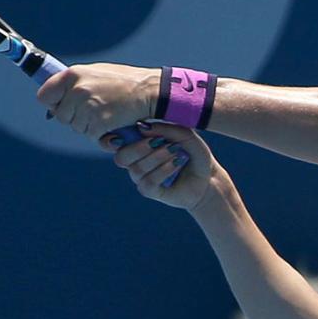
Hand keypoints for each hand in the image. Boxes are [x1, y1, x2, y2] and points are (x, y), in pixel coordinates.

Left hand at [37, 63, 159, 139]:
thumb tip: (56, 99)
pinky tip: (113, 122)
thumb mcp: (95, 73)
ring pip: (76, 128)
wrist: (149, 90)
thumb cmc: (124, 81)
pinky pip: (91, 136)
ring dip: (89, 126)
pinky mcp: (98, 124)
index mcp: (72, 75)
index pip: (44, 96)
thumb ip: (75, 84)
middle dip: (74, 117)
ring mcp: (86, 108)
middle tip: (94, 110)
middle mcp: (76, 91)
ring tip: (106, 113)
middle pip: (61, 116)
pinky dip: (101, 134)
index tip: (62, 106)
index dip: (53, 104)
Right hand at [101, 122, 218, 210]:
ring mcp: (141, 177)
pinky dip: (163, 170)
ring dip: (157, 158)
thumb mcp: (185, 134)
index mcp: (138, 143)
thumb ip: (165, 129)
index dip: (110, 139)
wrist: (207, 177)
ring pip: (137, 169)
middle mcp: (135, 160)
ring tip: (176, 151)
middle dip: (139, 148)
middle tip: (159, 141)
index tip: (124, 133)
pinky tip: (177, 164)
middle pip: (121, 157)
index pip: (113, 142)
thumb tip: (141, 127)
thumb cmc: (193, 152)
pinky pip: (148, 182)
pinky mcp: (150, 190)